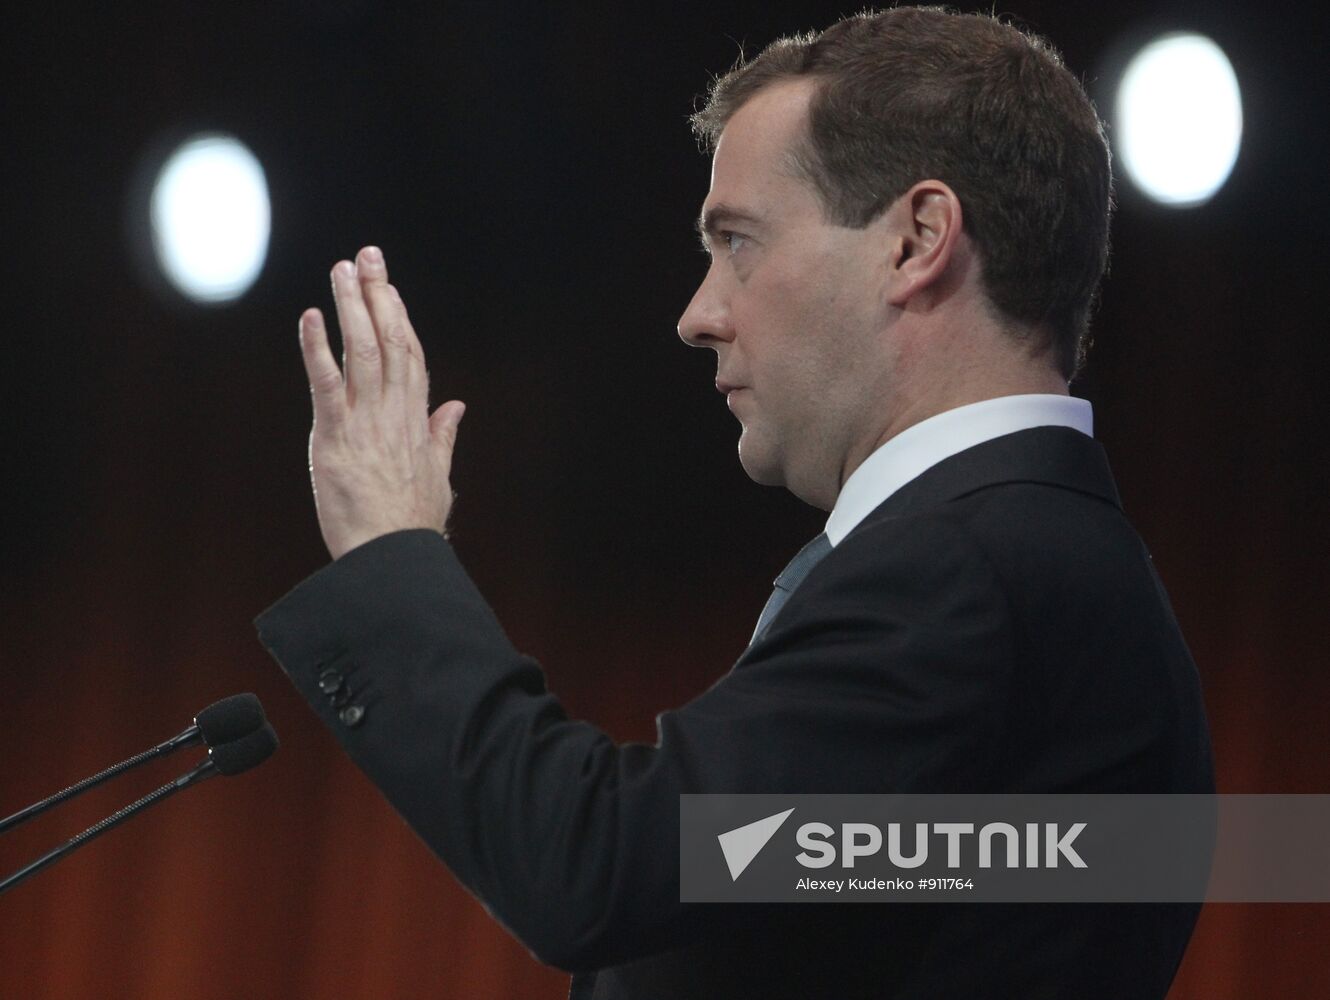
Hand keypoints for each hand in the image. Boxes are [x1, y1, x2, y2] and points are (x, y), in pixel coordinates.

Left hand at [298, 245, 464, 559]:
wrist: (392, 559)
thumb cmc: (411, 526)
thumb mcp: (438, 477)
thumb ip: (443, 436)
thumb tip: (457, 408)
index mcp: (416, 422)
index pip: (412, 357)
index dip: (401, 318)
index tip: (391, 288)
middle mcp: (395, 414)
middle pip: (390, 342)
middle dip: (379, 296)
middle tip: (368, 255)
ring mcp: (366, 423)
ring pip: (363, 352)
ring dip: (352, 307)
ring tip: (343, 269)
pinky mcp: (335, 437)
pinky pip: (326, 384)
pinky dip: (318, 348)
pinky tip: (312, 316)